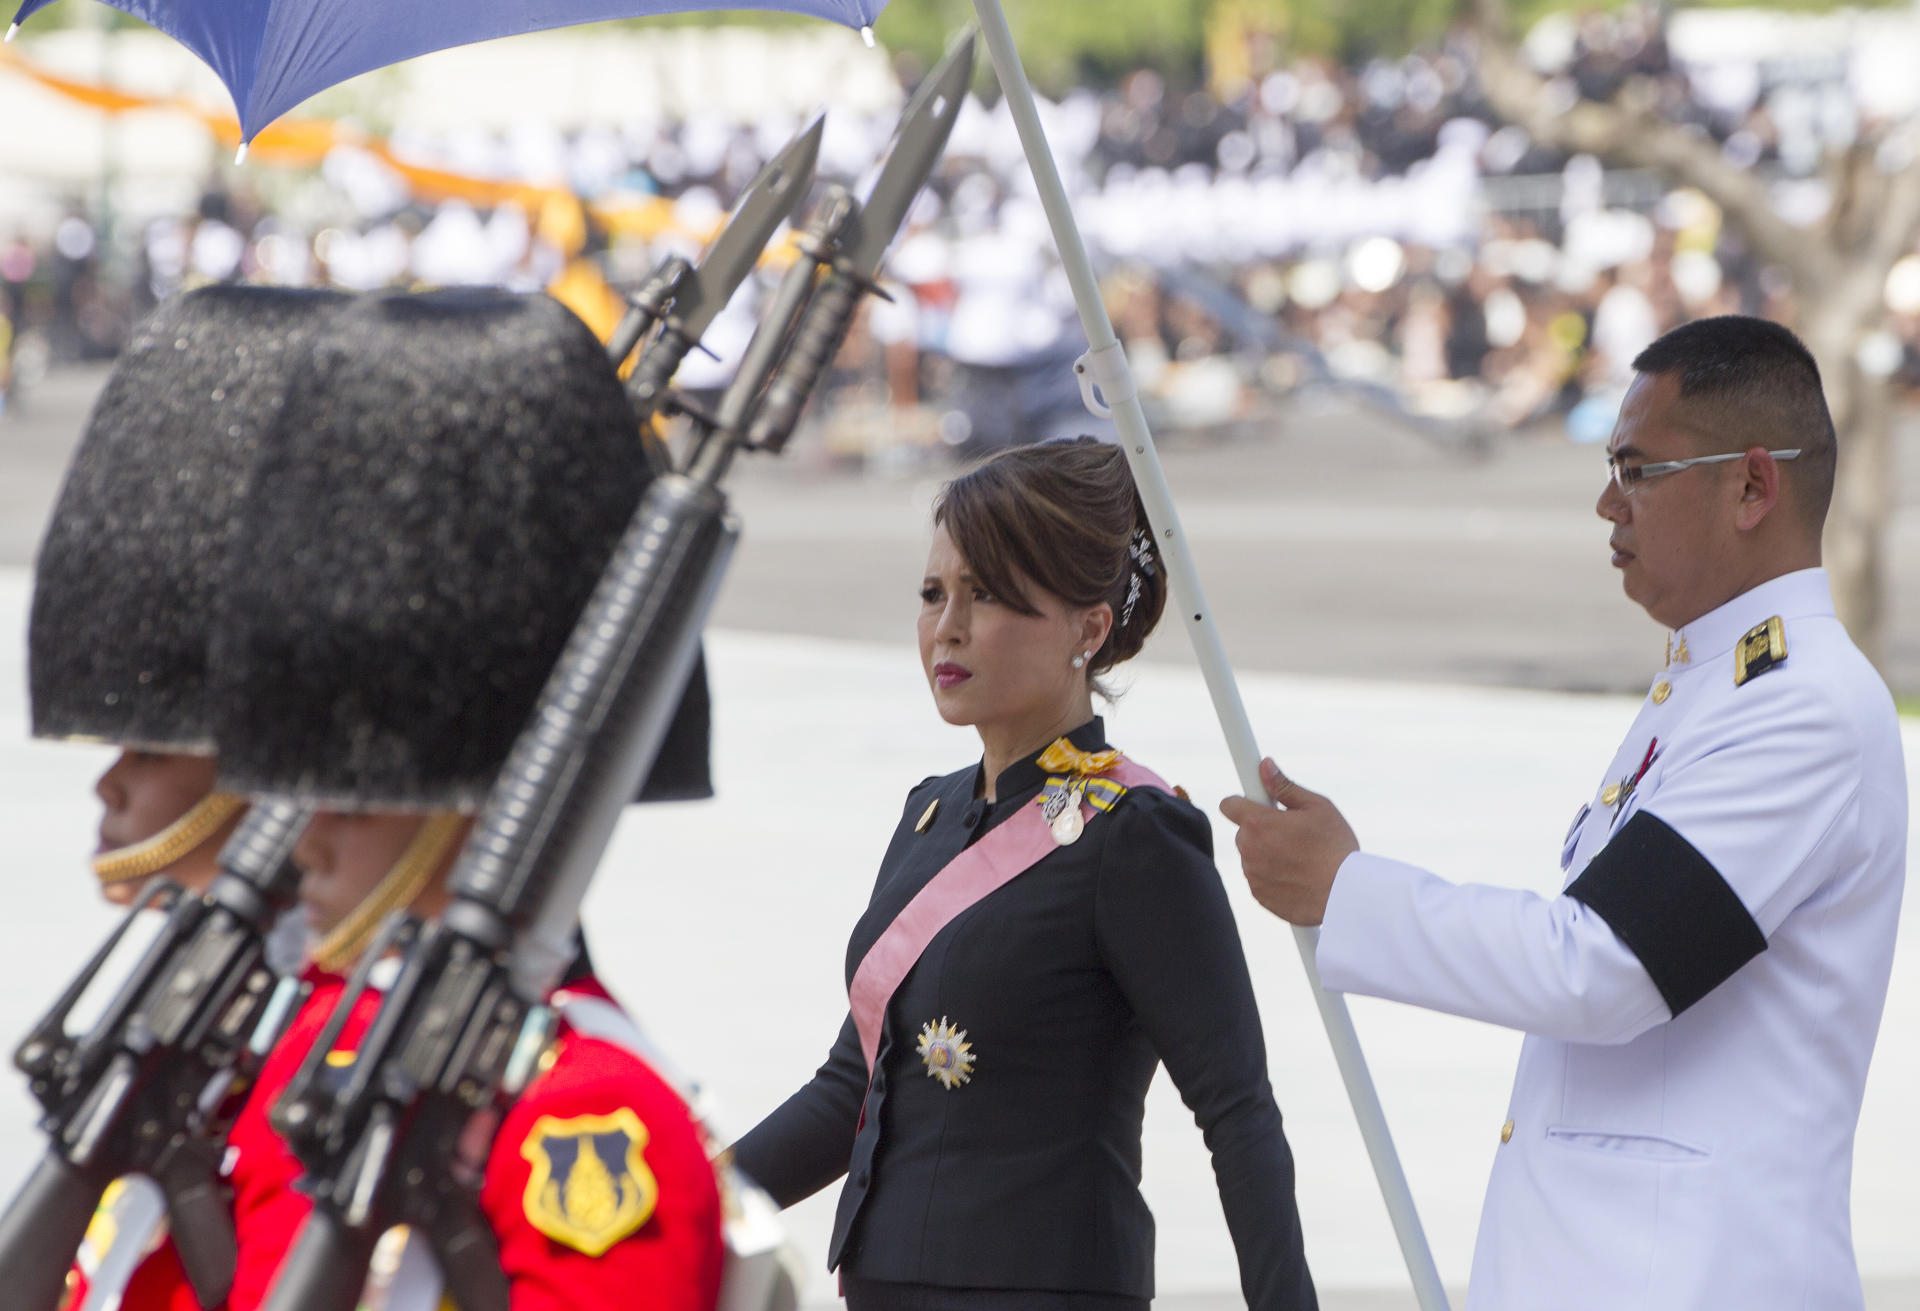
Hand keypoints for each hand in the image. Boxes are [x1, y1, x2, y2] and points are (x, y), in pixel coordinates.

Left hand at [1218, 758, 1358, 926]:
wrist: (1346, 895)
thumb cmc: (1336, 848)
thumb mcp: (1317, 807)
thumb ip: (1285, 786)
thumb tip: (1265, 766)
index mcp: (1259, 823)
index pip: (1229, 804)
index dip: (1244, 802)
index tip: (1258, 803)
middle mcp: (1249, 850)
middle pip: (1244, 832)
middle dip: (1262, 829)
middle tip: (1292, 833)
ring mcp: (1252, 875)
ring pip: (1251, 856)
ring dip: (1267, 854)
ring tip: (1300, 857)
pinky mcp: (1259, 896)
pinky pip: (1258, 878)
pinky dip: (1272, 876)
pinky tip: (1298, 876)